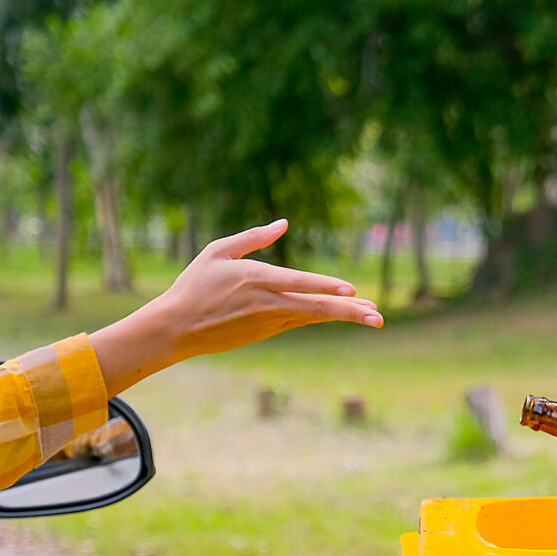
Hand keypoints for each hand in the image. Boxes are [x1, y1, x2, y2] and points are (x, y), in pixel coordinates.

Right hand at [91, 219, 382, 394]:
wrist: (177, 328)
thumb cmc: (195, 284)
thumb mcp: (219, 250)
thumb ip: (254, 238)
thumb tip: (284, 223)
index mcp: (257, 279)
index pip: (300, 283)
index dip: (326, 287)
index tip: (351, 290)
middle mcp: (269, 303)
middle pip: (317, 309)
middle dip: (350, 313)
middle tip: (379, 317)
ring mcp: (270, 322)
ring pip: (315, 318)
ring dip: (345, 316)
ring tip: (374, 316)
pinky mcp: (268, 332)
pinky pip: (302, 322)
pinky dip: (324, 318)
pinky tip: (343, 314)